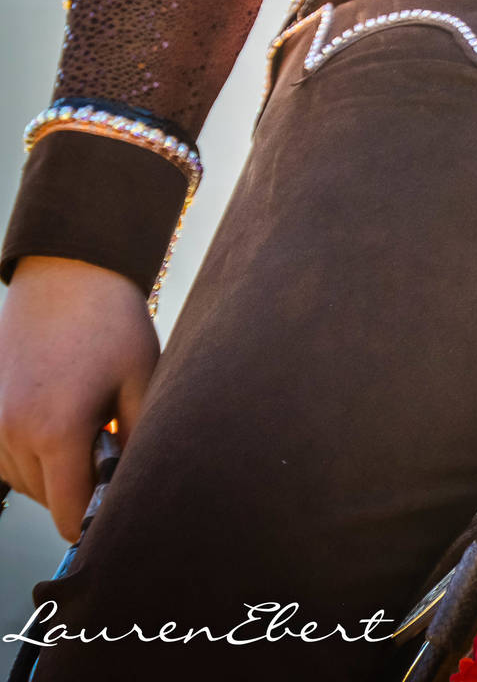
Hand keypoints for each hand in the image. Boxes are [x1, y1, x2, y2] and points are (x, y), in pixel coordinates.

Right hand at [0, 256, 157, 539]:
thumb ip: (137, 444)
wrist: (68, 277)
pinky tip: (58, 416)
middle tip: (108, 445)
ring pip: (23, 480)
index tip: (116, 513)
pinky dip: (29, 452)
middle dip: (79, 486)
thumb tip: (136, 490)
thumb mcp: (142, 386)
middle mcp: (12, 432)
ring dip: (53, 469)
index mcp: (57, 432)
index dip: (94, 521)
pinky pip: (4, 456)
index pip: (68, 513)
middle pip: (47, 498)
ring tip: (85, 422)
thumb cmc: (113, 327)